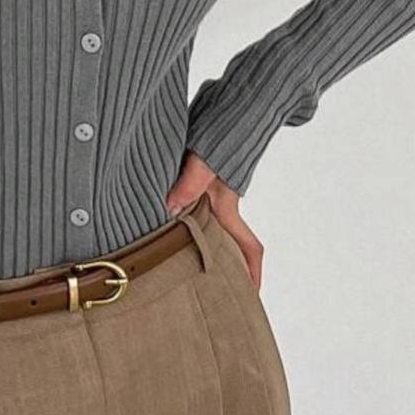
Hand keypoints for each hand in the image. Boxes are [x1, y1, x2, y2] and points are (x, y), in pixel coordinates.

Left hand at [166, 149, 264, 291]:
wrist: (219, 118)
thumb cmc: (214, 140)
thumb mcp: (201, 165)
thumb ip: (188, 185)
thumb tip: (171, 208)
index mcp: (227, 209)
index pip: (249, 247)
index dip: (253, 273)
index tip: (252, 297)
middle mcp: (218, 209)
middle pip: (227, 247)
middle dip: (224, 271)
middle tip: (210, 295)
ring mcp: (205, 200)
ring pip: (205, 233)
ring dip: (197, 250)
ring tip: (180, 274)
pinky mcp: (189, 189)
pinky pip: (186, 216)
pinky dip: (178, 228)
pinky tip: (161, 236)